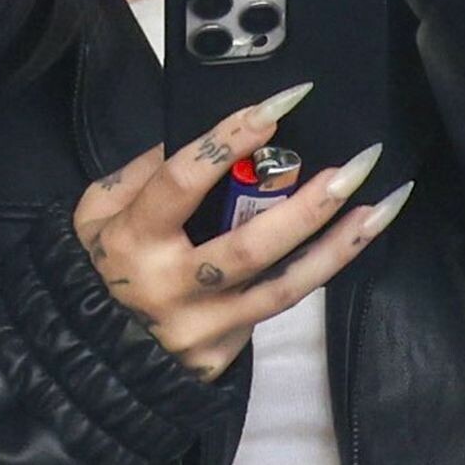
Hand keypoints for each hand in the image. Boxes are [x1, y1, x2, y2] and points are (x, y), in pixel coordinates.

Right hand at [71, 87, 412, 382]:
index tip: (280, 105)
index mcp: (130, 241)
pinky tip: (353, 240)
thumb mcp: (95, 214)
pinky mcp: (221, 353)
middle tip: (355, 165)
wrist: (84, 360)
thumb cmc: (96, 268)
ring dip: (339, 245)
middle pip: (248, 246)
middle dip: (307, 204)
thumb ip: (143, 172)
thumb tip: (206, 136)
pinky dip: (319, 272)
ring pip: (283, 287)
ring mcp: (200, 328)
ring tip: (381, 206)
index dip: (230, 140)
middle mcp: (168, 288)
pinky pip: (276, 307)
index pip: (183, 182)